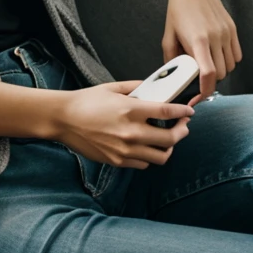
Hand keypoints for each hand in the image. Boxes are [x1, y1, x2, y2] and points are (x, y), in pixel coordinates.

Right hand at [55, 80, 194, 169]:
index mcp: (131, 110)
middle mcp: (131, 132)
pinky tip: (147, 147)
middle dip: (182, 132)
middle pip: (171, 139)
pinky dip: (150, 156)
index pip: (168, 112)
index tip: (189, 111)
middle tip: (183, 127)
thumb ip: (136, 88)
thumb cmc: (85, 102)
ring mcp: (125, 150)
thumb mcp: (112, 88)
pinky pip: (144, 164)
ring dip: (168, 148)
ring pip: (161, 156)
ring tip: (168, 140)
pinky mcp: (117, 161)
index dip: (183, 112)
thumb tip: (154, 88)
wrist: (63, 119)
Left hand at [162, 0, 242, 104]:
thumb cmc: (179, 9)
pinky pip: (237, 56)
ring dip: (219, 72)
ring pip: (230, 67)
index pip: (208, 73)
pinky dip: (228, 61)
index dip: (205, 91)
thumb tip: (174, 76)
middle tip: (198, 78)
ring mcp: (226, 33)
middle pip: (220, 74)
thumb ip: (171, 58)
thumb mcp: (168, 34)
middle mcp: (215, 38)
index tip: (197, 98)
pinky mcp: (233, 30)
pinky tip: (217, 56)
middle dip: (209, 81)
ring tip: (207, 64)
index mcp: (198, 40)